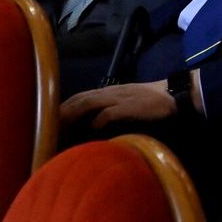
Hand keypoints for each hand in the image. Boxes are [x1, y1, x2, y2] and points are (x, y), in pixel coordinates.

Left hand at [61, 80, 176, 128]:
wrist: (172, 94)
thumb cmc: (151, 101)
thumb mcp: (127, 101)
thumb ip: (112, 108)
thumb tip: (95, 122)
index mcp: (109, 92)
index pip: (80, 96)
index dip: (65, 106)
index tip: (53, 119)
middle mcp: (110, 93)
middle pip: (79, 98)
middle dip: (62, 111)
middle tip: (49, 125)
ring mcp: (118, 98)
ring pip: (88, 103)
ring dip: (73, 115)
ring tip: (61, 128)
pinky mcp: (128, 107)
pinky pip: (108, 113)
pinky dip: (97, 121)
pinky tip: (92, 130)